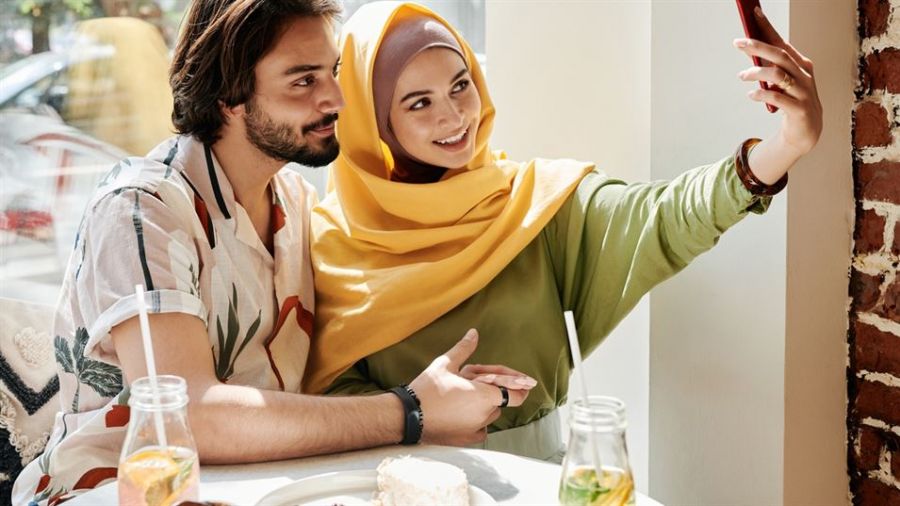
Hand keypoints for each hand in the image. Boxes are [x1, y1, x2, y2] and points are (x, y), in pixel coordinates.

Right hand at [409, 329, 535, 445]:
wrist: (406, 416)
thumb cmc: (427, 389)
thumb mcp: (445, 364)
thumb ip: (464, 349)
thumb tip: (474, 332)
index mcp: (484, 395)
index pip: (516, 395)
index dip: (520, 387)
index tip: (524, 383)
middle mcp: (484, 415)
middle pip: (500, 402)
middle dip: (492, 391)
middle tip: (473, 380)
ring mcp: (476, 429)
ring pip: (489, 415)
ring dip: (483, 405)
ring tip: (463, 394)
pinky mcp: (466, 440)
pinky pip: (480, 429)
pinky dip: (476, 421)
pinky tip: (462, 412)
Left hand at [734, 7, 821, 175]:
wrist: (806, 130)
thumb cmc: (792, 100)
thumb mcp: (781, 81)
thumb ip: (769, 66)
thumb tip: (748, 48)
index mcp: (800, 64)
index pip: (782, 42)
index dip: (768, 28)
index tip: (754, 13)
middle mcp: (803, 75)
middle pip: (780, 55)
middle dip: (757, 46)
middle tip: (738, 42)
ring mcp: (803, 92)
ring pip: (778, 75)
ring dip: (756, 72)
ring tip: (741, 75)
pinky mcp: (799, 110)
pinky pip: (778, 98)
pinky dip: (761, 94)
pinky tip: (751, 94)